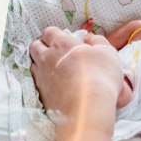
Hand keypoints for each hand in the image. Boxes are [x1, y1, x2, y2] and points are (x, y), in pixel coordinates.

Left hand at [29, 26, 122, 140]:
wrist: (88, 108)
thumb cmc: (101, 76)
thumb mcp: (107, 52)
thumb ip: (97, 41)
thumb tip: (88, 38)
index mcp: (62, 44)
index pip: (48, 32)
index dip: (54, 35)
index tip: (62, 40)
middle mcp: (47, 58)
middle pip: (35, 46)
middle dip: (42, 46)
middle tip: (55, 53)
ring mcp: (41, 76)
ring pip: (33, 64)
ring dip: (40, 63)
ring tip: (53, 69)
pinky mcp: (41, 93)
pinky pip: (36, 81)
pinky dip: (43, 80)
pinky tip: (54, 85)